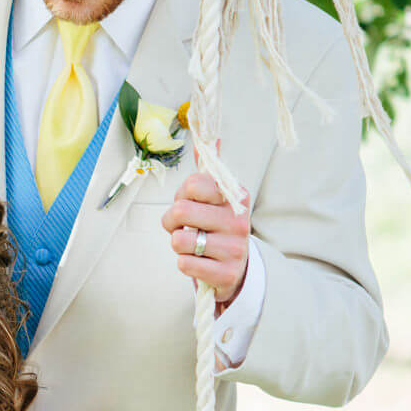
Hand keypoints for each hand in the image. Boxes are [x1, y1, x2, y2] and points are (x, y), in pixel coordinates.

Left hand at [162, 171, 250, 306]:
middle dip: (171, 221)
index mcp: (236, 196)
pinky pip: (184, 263)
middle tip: (182, 226)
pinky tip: (198, 261)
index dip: (181, 195)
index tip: (189, 202)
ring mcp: (234, 248)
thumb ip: (208, 170)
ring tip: (192, 244)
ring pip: (179, 240)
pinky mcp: (226, 274)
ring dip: (177, 244)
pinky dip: (184, 263)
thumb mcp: (216, 198)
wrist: (235, 269)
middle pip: (180, 211)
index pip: (193, 183)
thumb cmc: (216, 228)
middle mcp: (239, 221)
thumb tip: (207, 136)